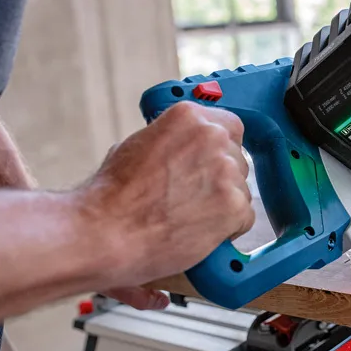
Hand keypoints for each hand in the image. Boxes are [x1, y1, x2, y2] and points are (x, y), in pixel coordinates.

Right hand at [78, 101, 254, 292]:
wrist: (106, 233)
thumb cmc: (113, 195)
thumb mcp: (139, 144)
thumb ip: (174, 140)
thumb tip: (186, 147)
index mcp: (190, 117)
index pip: (228, 126)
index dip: (218, 149)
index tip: (209, 163)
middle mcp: (213, 137)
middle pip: (237, 158)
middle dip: (220, 178)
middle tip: (192, 196)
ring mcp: (226, 172)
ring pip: (241, 188)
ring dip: (223, 203)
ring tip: (188, 216)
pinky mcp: (234, 206)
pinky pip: (245, 217)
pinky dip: (227, 229)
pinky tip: (199, 230)